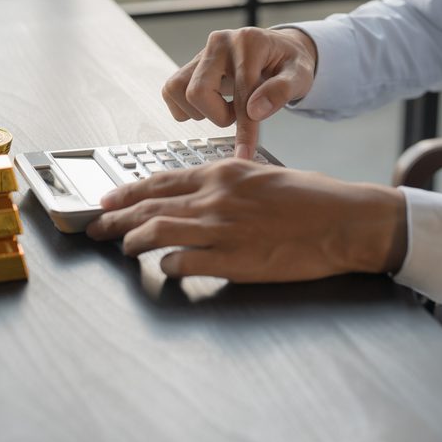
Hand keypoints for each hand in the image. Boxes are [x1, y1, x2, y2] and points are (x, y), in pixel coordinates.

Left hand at [85, 160, 406, 281]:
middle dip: (116, 218)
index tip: (109, 199)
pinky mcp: (231, 261)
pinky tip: (163, 268)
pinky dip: (165, 266)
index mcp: (223, 173)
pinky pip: (181, 263)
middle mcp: (215, 197)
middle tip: (98, 227)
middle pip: (149, 206)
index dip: (128, 191)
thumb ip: (229, 184)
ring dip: (132, 241)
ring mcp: (221, 229)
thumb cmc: (313, 198)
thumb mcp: (264, 176)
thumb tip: (202, 197)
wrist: (343, 221)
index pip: (161, 180)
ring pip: (155, 233)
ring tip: (122, 248)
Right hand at [161, 27, 316, 159]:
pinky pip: (171, 90)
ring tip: (224, 108)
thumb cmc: (289, 64)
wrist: (279, 49)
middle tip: (237, 115)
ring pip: (177, 90)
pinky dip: (186, 107)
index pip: (241, 92)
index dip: (244, 129)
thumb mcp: (300, 75)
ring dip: (199, 111)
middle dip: (217, 115)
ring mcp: (202, 52)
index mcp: (249, 43)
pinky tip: (210, 106)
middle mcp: (220, 42)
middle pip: (197, 92)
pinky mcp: (191, 64)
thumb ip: (281, 91)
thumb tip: (255, 111)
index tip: (244, 154)